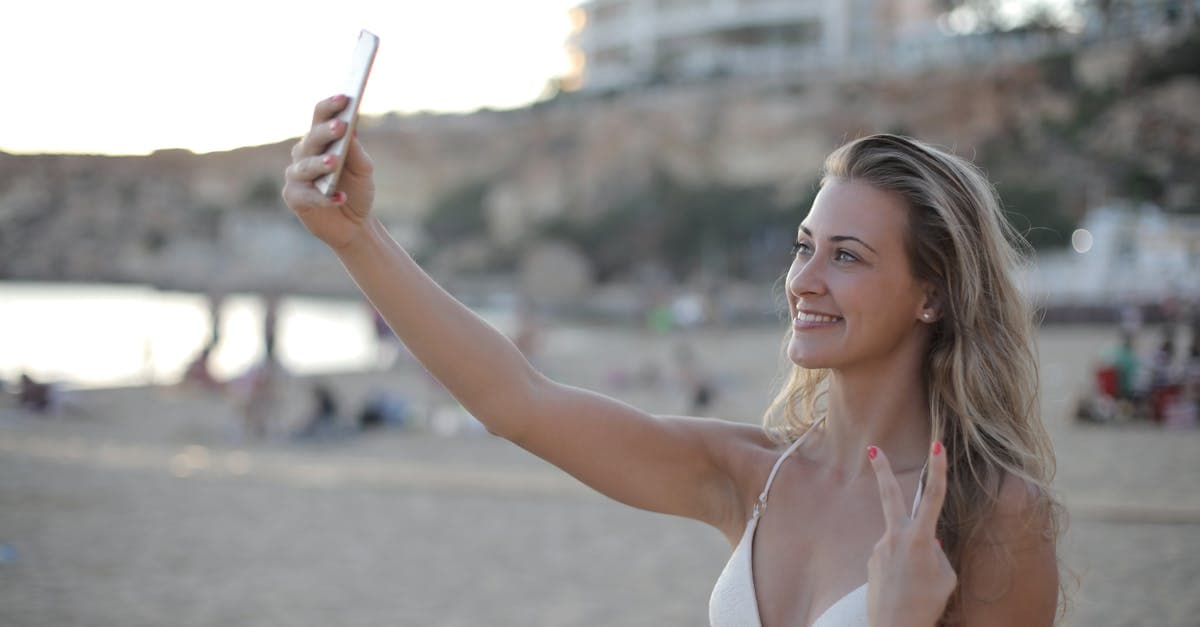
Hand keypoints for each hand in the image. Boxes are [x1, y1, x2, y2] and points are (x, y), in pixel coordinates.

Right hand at [281, 95, 376, 250]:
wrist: (354, 225)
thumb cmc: (356, 190)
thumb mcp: (363, 171)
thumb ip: (357, 152)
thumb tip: (352, 130)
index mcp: (321, 141)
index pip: (320, 117)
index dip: (330, 106)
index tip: (345, 97)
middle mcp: (304, 154)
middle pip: (312, 139)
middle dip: (326, 132)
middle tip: (341, 126)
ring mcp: (296, 176)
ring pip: (305, 166)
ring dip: (320, 164)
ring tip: (335, 162)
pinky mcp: (294, 198)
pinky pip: (307, 195)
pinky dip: (324, 198)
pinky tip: (339, 198)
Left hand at [866, 441, 955, 626]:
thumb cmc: (926, 605)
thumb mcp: (945, 578)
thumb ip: (938, 553)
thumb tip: (928, 542)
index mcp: (919, 539)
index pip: (933, 497)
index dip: (938, 469)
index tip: (937, 444)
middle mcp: (896, 538)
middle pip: (890, 496)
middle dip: (883, 470)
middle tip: (872, 448)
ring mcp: (880, 547)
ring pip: (903, 540)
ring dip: (913, 557)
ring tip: (915, 588)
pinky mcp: (872, 560)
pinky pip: (895, 557)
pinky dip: (904, 569)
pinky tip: (904, 590)